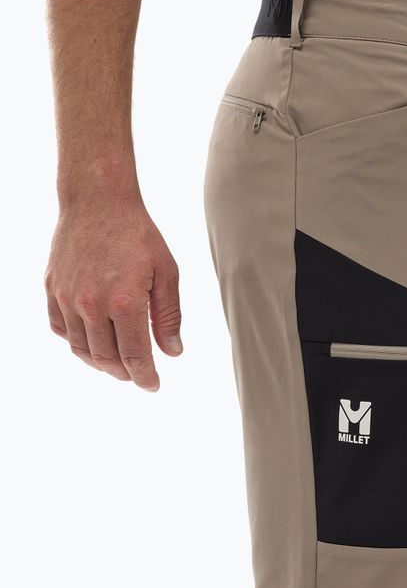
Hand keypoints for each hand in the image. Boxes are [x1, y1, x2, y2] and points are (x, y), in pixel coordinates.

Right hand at [45, 189, 181, 390]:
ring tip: (119, 365)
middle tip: (138, 376)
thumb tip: (173, 352)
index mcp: (124, 301)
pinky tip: (94, 341)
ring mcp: (67, 297)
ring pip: (81, 348)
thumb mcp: (166, 273)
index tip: (153, 385)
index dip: (145, 376)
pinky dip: (77, 342)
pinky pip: (60, 329)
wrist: (98, 201)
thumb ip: (169, 316)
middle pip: (106, 359)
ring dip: (101, 363)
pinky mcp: (52, 289)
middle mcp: (91, 304)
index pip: (134, 355)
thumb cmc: (138, 235)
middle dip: (125, 373)